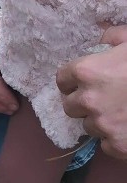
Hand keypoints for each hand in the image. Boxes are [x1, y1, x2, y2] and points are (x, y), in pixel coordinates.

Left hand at [57, 25, 126, 159]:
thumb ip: (113, 37)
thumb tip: (103, 39)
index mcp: (87, 72)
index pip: (62, 80)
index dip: (73, 81)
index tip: (83, 83)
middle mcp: (89, 100)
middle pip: (71, 106)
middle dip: (83, 103)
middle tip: (103, 99)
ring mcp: (103, 125)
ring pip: (89, 126)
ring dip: (100, 121)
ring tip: (121, 113)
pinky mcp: (118, 145)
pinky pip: (106, 145)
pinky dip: (115, 140)